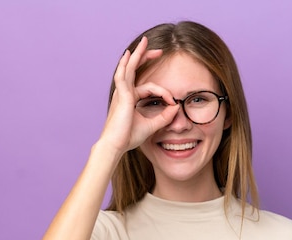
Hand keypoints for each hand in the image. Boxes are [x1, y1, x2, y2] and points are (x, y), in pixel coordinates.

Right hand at [99, 37, 178, 154]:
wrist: (115, 145)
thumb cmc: (128, 137)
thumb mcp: (151, 125)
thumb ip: (164, 117)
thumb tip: (176, 107)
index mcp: (129, 99)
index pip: (147, 87)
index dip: (163, 91)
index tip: (173, 101)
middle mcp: (124, 93)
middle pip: (134, 70)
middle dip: (145, 58)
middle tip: (158, 50)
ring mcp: (121, 93)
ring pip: (129, 68)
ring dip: (137, 55)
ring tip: (144, 42)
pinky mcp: (121, 96)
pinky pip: (124, 76)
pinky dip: (126, 65)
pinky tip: (129, 55)